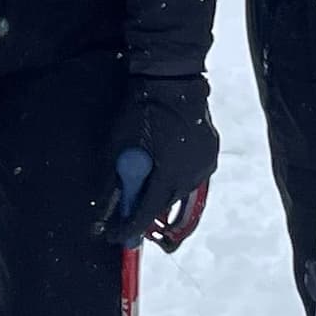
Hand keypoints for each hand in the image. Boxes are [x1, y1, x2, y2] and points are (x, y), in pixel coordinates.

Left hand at [102, 73, 219, 245]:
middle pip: (165, 207)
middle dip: (144, 215)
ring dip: (161, 197)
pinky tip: (163, 174)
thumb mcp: (119, 145)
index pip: (147, 212)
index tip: (114, 237)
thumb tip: (105, 206)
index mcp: (170, 173)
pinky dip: (176, 181)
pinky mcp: (210, 154)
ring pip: (180, 194)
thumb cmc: (142, 108)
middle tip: (125, 220)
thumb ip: (114, 179)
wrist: (172, 78)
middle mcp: (192, 174)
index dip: (129, 227)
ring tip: (144, 193)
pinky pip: (191, 178)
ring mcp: (204, 164)